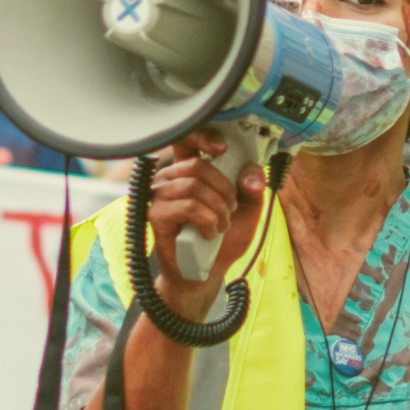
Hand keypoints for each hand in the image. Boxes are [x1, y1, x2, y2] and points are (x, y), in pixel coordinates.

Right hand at [148, 131, 265, 318]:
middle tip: (231, 209)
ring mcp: (160, 197)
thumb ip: (253, 188)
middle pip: (197, 164)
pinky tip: (209, 233)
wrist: (207, 273)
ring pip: (194, 185)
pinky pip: (188, 206)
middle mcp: (171, 180)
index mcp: (190, 171)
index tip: (223, 149)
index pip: (187, 139)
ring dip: (217, 208)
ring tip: (221, 225)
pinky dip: (207, 220)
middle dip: (224, 189)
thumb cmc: (223, 239)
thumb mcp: (248, 211)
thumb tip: (251, 174)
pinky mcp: (156, 216)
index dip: (203, 136)